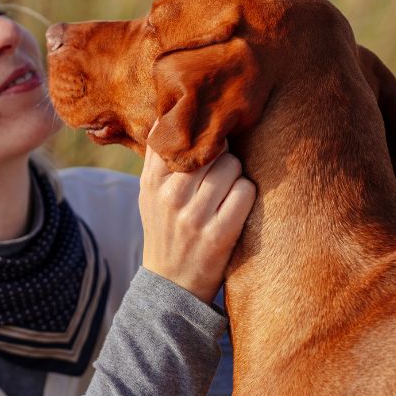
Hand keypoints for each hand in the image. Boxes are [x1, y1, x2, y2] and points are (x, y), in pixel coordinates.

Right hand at [138, 134, 255, 303]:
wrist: (172, 285)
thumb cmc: (166, 229)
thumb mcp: (150, 193)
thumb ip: (159, 156)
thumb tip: (173, 110)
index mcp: (152, 181)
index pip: (178, 135)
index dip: (199, 131)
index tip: (207, 133)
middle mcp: (170, 196)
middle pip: (213, 148)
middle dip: (222, 154)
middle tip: (220, 170)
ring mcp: (194, 217)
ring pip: (232, 166)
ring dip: (236, 174)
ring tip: (226, 189)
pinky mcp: (219, 235)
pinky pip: (245, 192)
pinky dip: (246, 194)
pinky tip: (236, 205)